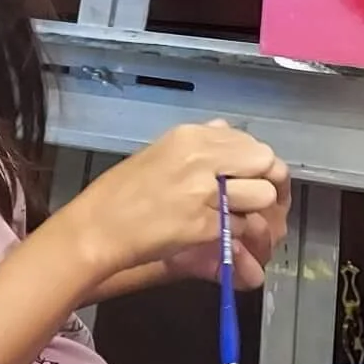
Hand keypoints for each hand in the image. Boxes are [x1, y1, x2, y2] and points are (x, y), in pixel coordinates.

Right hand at [58, 120, 284, 290]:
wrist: (98, 228)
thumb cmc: (122, 192)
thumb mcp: (161, 152)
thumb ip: (199, 143)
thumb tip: (226, 131)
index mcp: (191, 136)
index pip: (250, 142)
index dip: (254, 163)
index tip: (245, 176)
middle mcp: (202, 158)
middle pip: (265, 162)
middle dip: (262, 181)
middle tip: (247, 197)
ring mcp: (206, 192)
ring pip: (262, 195)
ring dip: (252, 208)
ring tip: (230, 215)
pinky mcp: (206, 225)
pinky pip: (242, 225)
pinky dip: (235, 232)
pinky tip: (215, 232)